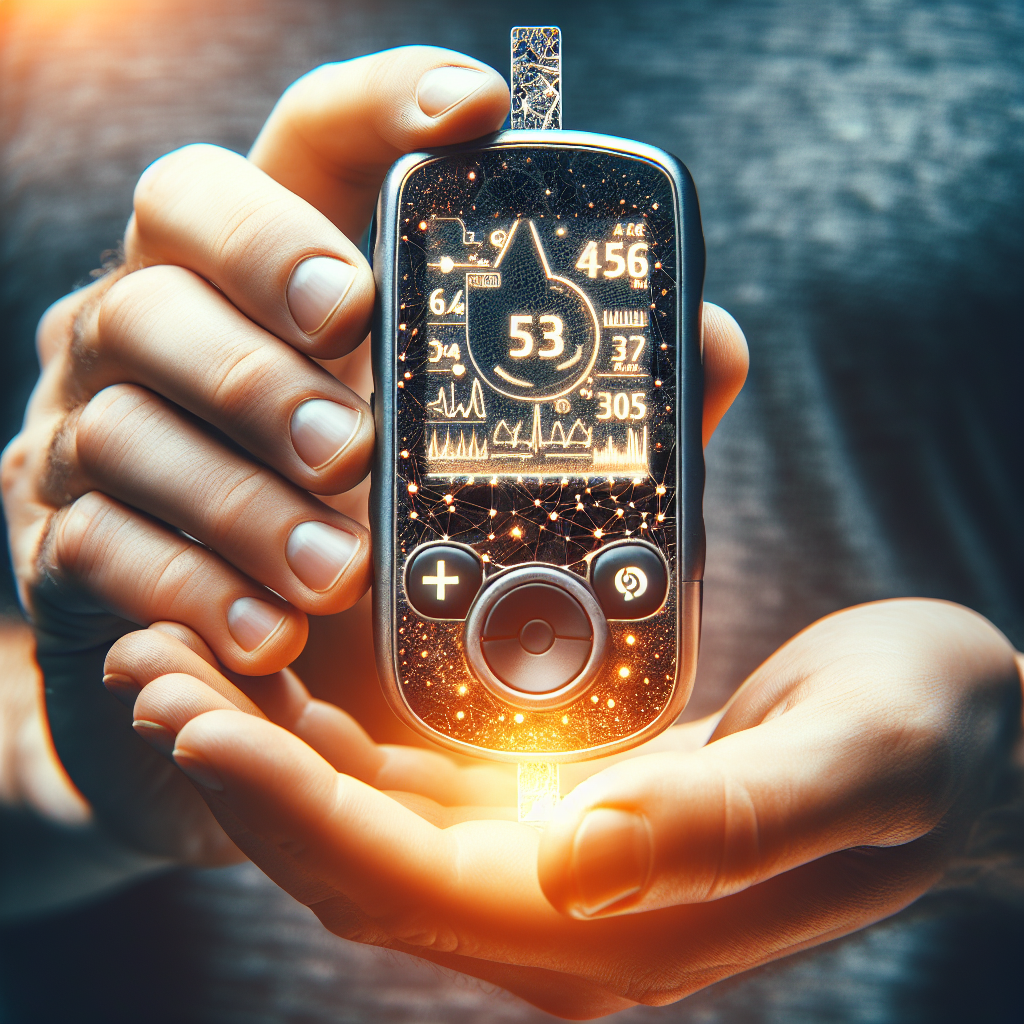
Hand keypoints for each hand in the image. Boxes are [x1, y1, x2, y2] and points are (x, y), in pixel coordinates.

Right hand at [0, 47, 513, 857]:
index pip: (313, 139)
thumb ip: (586, 400)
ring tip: (339, 572)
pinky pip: (99, 539)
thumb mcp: (483, 461)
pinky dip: (191, 587)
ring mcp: (98, 414)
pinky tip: (272, 636)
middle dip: (274, 325)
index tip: (476, 115)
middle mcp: (175, 308)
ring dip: (244, 491)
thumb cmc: (387, 538)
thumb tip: (708, 348)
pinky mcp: (63, 530)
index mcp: (287, 268)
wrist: (275, 670)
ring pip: (130, 404)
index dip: (381, 106)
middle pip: (177, 235)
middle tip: (357, 435)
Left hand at [120, 599, 1020, 1016]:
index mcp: (622, 920)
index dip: (285, 806)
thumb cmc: (932, 739)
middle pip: (352, 857)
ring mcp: (558, 861)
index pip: (403, 880)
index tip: (193, 711)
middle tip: (147, 662)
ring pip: (366, 822)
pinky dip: (336, 734)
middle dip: (237, 771)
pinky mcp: (561, 806)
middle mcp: (569, 906)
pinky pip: (417, 783)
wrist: (965, 745)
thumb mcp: (861, 760)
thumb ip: (730, 822)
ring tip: (183, 653)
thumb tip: (579, 860)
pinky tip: (293, 672)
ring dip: (268, 748)